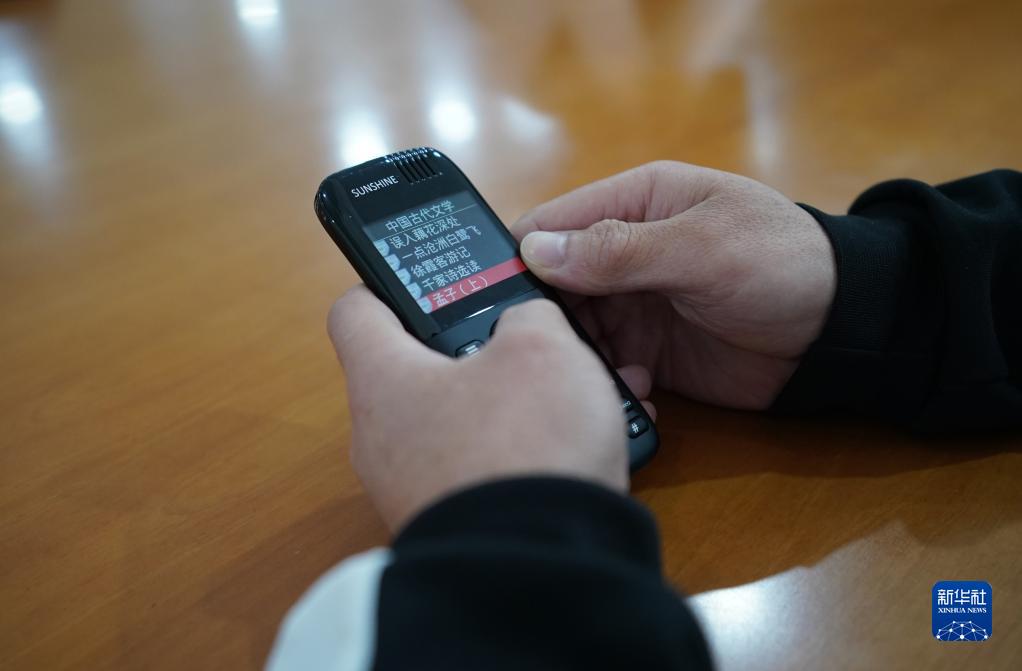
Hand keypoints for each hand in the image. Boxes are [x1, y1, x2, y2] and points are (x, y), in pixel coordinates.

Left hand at [328, 286, 639, 530]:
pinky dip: (520, 451)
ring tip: (568, 391)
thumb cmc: (524, 446)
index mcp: (382, 380)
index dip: (389, 282)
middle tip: (520, 334)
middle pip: (416, 369)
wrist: (542, 565)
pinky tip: (572, 444)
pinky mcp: (452, 523)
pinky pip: (482, 469)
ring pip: (459, 422)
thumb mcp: (543, 347)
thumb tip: (526, 326)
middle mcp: (383, 438)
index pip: (356, 309)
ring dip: (510, 403)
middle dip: (474, 347)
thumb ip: (528, 316)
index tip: (426, 278)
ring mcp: (414, 488)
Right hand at [512, 161, 835, 409]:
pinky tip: (636, 390)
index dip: (519, 258)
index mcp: (636, 203)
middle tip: (546, 354)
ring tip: (603, 374)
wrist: (842, 332)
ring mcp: (636, 304)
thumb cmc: (781, 265)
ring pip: (574, 331)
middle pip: (553, 284)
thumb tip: (534, 250)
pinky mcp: (650, 351)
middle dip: (546, 319)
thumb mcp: (702, 248)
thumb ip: (619, 250)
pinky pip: (606, 367)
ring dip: (579, 356)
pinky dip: (608, 381)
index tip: (494, 301)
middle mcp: (625, 252)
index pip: (553, 224)